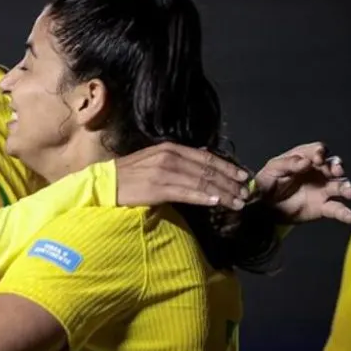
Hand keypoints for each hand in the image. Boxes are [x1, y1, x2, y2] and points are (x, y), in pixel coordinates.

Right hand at [116, 142, 251, 209]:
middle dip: (230, 182)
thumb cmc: (129, 175)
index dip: (227, 167)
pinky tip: (217, 202)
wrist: (104, 184)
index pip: (206, 157)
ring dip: (223, 193)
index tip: (243, 176)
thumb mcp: (154, 161)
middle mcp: (169, 157)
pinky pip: (186, 193)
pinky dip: (203, 197)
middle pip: (207, 170)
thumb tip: (201, 165)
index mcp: (170, 148)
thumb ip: (176, 162)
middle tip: (246, 193)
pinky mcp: (157, 188)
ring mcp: (163, 172)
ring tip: (238, 202)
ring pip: (201, 182)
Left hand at [255, 142, 350, 223]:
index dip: (320, 153)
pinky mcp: (324, 207)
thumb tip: (305, 162)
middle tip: (336, 171)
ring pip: (340, 186)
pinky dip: (346, 213)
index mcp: (305, 159)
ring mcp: (323, 189)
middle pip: (334, 166)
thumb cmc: (268, 183)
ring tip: (348, 192)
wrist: (264, 207)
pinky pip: (337, 209)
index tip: (317, 159)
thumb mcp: (272, 170)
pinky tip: (350, 217)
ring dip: (346, 188)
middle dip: (337, 167)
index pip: (318, 150)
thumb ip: (288, 164)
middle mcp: (318, 172)